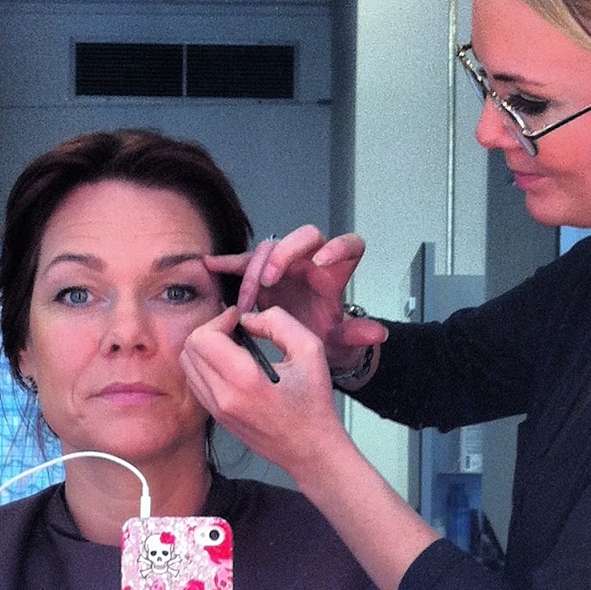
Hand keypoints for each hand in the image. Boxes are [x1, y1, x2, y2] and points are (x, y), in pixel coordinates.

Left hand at [181, 305, 344, 487]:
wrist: (309, 449)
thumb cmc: (313, 404)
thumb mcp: (310, 350)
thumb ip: (278, 323)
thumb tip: (247, 318)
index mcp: (245, 380)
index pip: (203, 338)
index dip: (219, 319)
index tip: (238, 319)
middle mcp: (224, 397)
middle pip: (190, 349)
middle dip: (210, 331)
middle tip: (234, 331)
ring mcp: (217, 410)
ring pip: (188, 365)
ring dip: (206, 348)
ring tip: (232, 347)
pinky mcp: (217, 417)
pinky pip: (195, 382)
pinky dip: (206, 366)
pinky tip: (230, 366)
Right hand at [203, 227, 385, 368]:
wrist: (304, 351)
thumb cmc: (325, 342)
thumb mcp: (342, 345)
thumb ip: (356, 336)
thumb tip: (378, 333)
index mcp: (336, 276)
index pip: (347, 246)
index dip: (338, 247)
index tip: (323, 262)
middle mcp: (312, 263)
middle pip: (303, 238)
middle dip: (284, 254)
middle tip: (269, 280)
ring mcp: (286, 267)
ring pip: (270, 250)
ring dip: (254, 273)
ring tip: (243, 305)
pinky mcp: (263, 276)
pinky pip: (244, 263)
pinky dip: (229, 263)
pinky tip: (212, 265)